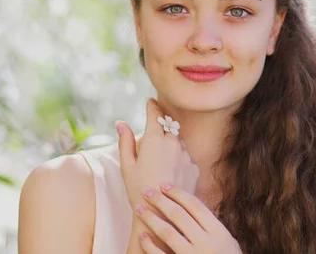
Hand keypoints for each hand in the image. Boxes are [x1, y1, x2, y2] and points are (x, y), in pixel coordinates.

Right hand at [117, 98, 199, 215]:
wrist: (162, 214)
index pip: (155, 114)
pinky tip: (171, 171)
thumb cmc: (139, 190)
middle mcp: (173, 142)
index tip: (150, 101)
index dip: (152, 106)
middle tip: (154, 130)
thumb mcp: (127, 166)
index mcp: (154, 139)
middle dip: (162, 124)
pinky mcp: (194, 166)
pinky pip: (186, 155)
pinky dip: (179, 157)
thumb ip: (125, 141)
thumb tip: (121, 123)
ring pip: (178, 140)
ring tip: (161, 158)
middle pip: (169, 125)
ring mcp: (186, 154)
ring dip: (171, 141)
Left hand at [135, 184, 241, 253]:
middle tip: (147, 191)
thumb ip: (211, 225)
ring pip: (168, 232)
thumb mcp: (227, 241)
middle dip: (161, 201)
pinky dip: (150, 245)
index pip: (195, 206)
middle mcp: (206, 242)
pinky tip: (142, 235)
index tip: (164, 185)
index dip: (178, 194)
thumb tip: (191, 206)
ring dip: (151, 218)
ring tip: (139, 208)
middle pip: (179, 215)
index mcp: (218, 232)